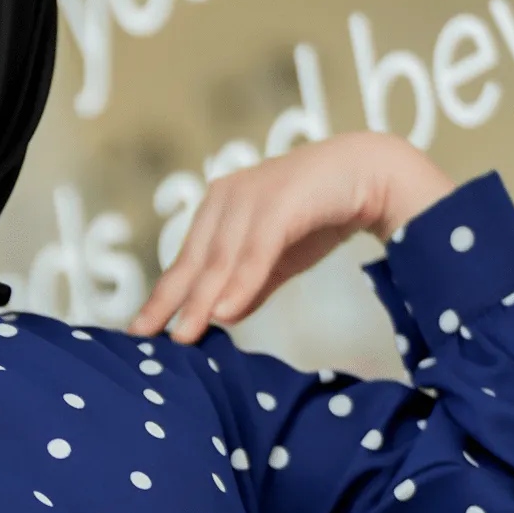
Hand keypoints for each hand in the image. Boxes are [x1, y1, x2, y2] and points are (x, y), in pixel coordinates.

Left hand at [128, 133, 454, 344]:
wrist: (371, 173)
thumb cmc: (318, 213)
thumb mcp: (277, 258)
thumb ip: (250, 284)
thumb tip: (221, 317)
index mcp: (218, 208)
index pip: (186, 262)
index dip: (163, 297)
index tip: (142, 330)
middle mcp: (226, 198)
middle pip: (194, 262)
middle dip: (170, 303)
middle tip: (147, 339)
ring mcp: (251, 197)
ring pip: (221, 259)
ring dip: (201, 300)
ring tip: (183, 334)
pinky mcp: (280, 202)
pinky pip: (256, 250)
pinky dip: (241, 281)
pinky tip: (225, 311)